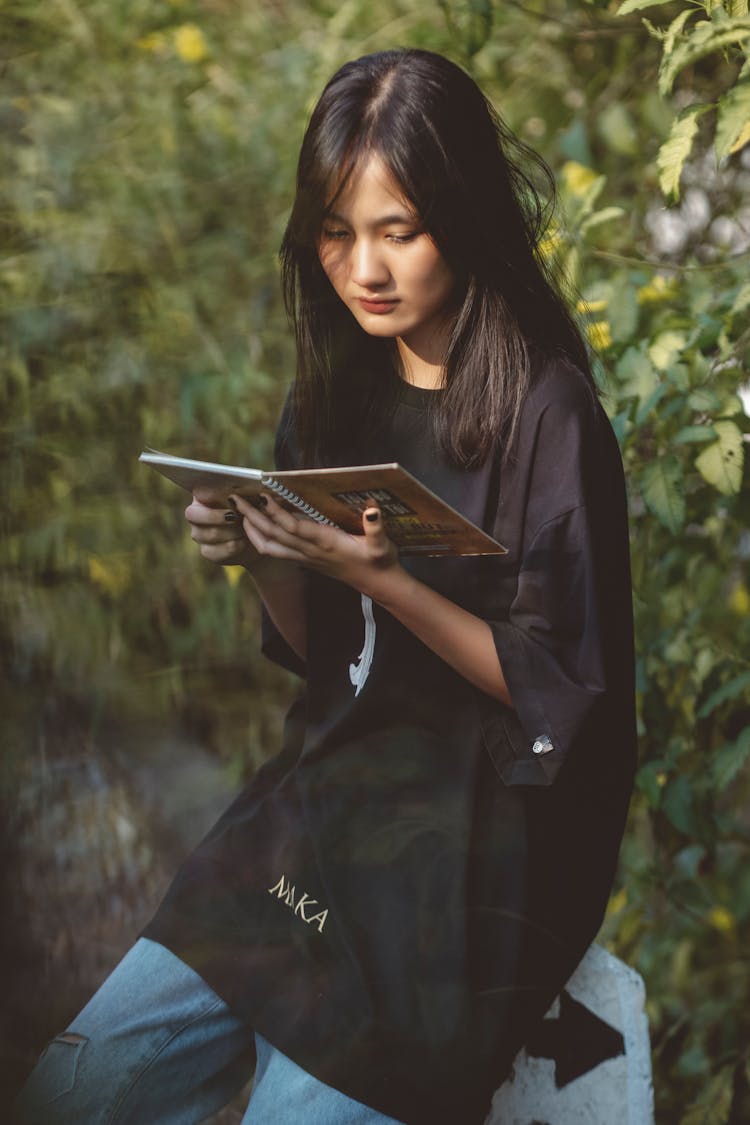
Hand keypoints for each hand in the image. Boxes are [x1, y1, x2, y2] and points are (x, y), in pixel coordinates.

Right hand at [185, 488, 297, 581]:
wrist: (261, 538)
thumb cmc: (255, 511)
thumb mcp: (254, 500)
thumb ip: (247, 494)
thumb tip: (249, 492)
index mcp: (205, 494)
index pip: (197, 492)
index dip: (207, 494)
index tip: (224, 496)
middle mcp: (197, 514)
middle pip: (192, 514)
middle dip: (213, 516)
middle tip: (233, 516)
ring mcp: (200, 534)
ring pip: (203, 534)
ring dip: (227, 532)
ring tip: (244, 530)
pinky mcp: (207, 551)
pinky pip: (213, 551)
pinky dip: (231, 547)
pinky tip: (243, 542)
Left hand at [232, 492, 401, 598]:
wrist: (378, 584)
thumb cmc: (380, 561)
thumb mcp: (382, 544)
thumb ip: (376, 528)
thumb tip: (373, 510)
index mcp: (326, 543)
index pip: (293, 527)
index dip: (276, 513)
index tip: (262, 496)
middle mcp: (311, 551)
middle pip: (273, 535)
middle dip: (252, 517)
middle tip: (235, 499)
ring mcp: (306, 557)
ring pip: (270, 546)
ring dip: (251, 530)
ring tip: (240, 513)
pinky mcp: (306, 560)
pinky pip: (276, 551)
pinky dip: (261, 539)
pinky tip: (255, 528)